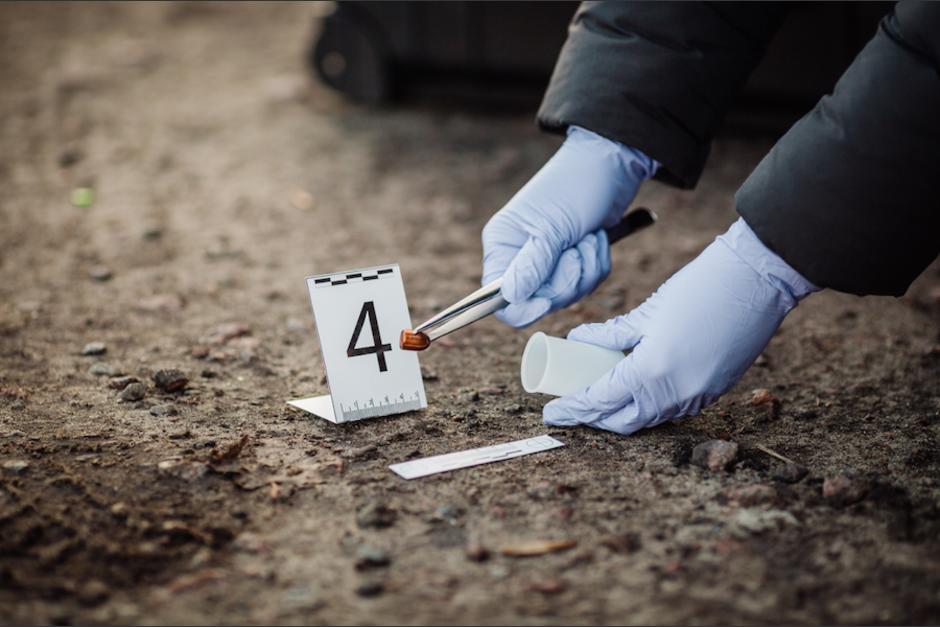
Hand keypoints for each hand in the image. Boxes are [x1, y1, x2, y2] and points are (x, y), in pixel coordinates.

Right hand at [481, 126, 656, 326]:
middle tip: (575, 250)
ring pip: (565, 295)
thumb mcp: (552, 227)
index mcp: (502, 244)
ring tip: (588, 237)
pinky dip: (596, 264)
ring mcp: (547, 261)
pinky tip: (596, 238)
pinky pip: (585, 284)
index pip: (495, 297)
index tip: (544, 302)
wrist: (611, 165)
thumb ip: (531, 265)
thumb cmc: (574, 186)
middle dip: (565, 279)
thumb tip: (510, 298)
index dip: (519, 307)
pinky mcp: (572, 262)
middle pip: (536, 300)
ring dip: (585, 268)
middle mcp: (519, 256)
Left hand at [543, 218, 818, 434]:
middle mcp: (675, 392)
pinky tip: (635, 393)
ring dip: (622, 414)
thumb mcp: (647, 311)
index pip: (601, 400)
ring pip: (649, 419)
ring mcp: (698, 395)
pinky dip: (648, 407)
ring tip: (599, 399)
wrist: (758, 281)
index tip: (551, 412)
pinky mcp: (714, 391)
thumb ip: (611, 333)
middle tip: (572, 406)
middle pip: (623, 421)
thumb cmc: (701, 287)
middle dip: (594, 418)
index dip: (573, 409)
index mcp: (652, 370)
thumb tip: (578, 340)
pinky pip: (672, 410)